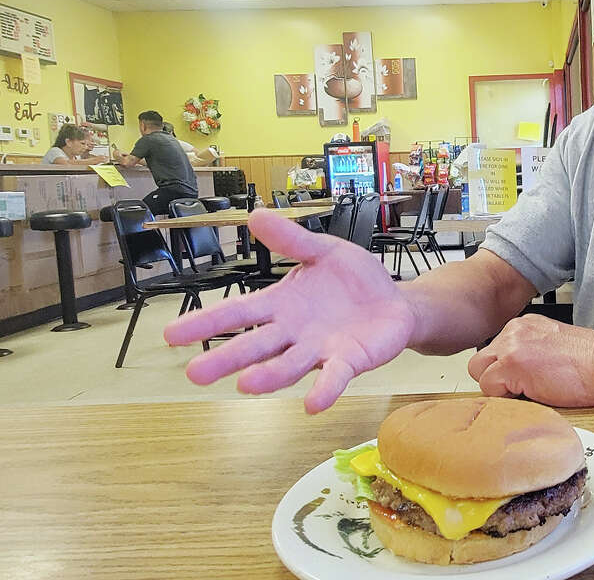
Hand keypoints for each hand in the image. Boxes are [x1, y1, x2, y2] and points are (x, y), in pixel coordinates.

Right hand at [163, 209, 416, 412]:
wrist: (395, 301)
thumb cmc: (354, 279)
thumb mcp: (323, 251)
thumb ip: (292, 240)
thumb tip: (256, 215)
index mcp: (282, 303)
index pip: (239, 312)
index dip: (206, 323)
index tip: (172, 335)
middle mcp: (294, 332)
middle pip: (256, 345)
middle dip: (227, 358)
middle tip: (195, 373)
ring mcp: (320, 350)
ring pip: (289, 365)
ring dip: (270, 375)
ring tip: (246, 384)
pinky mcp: (349, 361)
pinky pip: (334, 377)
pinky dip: (324, 390)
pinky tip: (313, 404)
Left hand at [467, 315, 593, 407]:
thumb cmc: (590, 362)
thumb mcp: (552, 346)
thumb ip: (529, 352)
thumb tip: (516, 374)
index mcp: (523, 325)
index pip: (494, 351)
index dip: (505, 372)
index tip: (524, 379)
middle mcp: (513, 331)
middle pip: (480, 361)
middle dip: (495, 378)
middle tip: (523, 389)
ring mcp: (510, 346)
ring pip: (480, 375)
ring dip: (500, 389)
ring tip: (529, 392)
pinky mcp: (511, 364)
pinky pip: (489, 389)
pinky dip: (507, 399)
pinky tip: (533, 394)